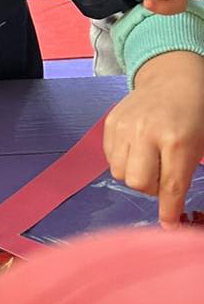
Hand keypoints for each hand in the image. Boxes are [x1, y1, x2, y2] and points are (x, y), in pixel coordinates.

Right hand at [103, 50, 203, 225]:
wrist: (173, 77)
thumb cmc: (195, 113)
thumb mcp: (200, 143)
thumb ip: (185, 174)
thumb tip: (172, 213)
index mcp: (177, 140)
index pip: (170, 186)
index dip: (168, 211)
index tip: (168, 226)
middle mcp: (146, 133)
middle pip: (137, 183)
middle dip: (150, 187)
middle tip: (161, 176)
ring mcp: (125, 127)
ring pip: (120, 173)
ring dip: (134, 174)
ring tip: (148, 159)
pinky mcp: (110, 123)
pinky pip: (110, 157)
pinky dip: (123, 160)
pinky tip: (137, 147)